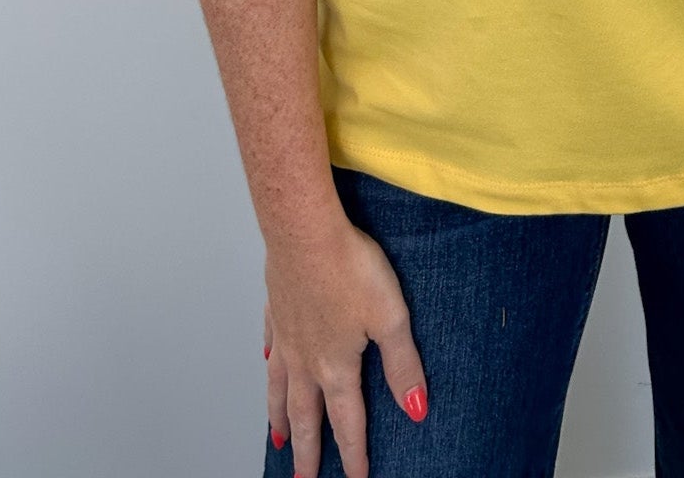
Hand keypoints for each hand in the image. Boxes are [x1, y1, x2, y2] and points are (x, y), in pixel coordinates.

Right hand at [262, 209, 428, 477]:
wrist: (303, 229)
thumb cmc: (349, 267)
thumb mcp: (390, 318)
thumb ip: (403, 366)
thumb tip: (416, 410)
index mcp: (336, 366)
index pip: (347, 421)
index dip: (353, 454)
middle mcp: (306, 359)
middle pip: (305, 416)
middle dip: (306, 452)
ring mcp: (286, 335)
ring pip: (280, 388)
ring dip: (280, 417)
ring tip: (278, 438)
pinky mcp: (276, 307)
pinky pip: (270, 346)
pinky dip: (269, 364)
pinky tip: (267, 364)